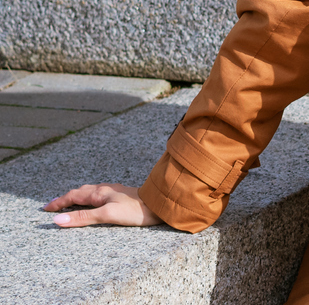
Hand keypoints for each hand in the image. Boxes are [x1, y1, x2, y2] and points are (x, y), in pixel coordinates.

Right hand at [44, 184, 160, 227]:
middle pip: (80, 192)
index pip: (73, 196)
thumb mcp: (106, 215)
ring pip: (90, 192)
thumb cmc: (135, 210)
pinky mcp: (122, 196)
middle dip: (65, 198)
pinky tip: (95, 202)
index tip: (46, 209)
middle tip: (53, 206)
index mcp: (99, 193)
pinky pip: (99, 195)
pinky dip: (89, 199)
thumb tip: (58, 221)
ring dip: (77, 197)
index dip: (59, 203)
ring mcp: (114, 192)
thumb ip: (83, 218)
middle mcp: (105, 189)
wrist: (160, 205)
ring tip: (69, 203)